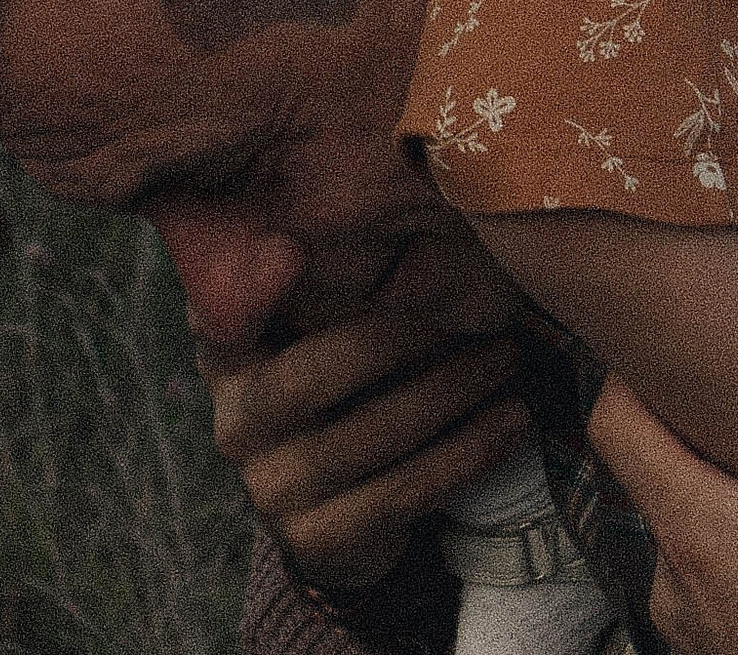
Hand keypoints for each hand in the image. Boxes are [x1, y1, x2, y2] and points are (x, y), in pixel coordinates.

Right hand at [197, 227, 532, 591]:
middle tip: (476, 311)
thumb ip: (328, 274)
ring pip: (367, 436)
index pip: (229, 313)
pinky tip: (510, 422)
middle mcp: (233, 424)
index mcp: (227, 356)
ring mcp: (270, 490)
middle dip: (399, 339)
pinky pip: (401, 493)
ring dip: (450, 392)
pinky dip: (465, 453)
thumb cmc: (348, 387)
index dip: (253, 285)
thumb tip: (378, 195)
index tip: (291, 251)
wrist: (346, 516)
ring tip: (507, 358)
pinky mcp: (316, 541)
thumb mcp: (323, 328)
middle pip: (311, 377)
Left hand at [587, 286, 737, 654]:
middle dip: (687, 419)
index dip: (626, 367)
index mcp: (705, 534)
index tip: (663, 331)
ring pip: (677, 523)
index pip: (612, 426)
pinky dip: (730, 536)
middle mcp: (677, 582)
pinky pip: (700, 573)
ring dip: (714, 484)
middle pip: (646, 469)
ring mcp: (691, 626)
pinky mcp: (716, 653)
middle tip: (733, 372)